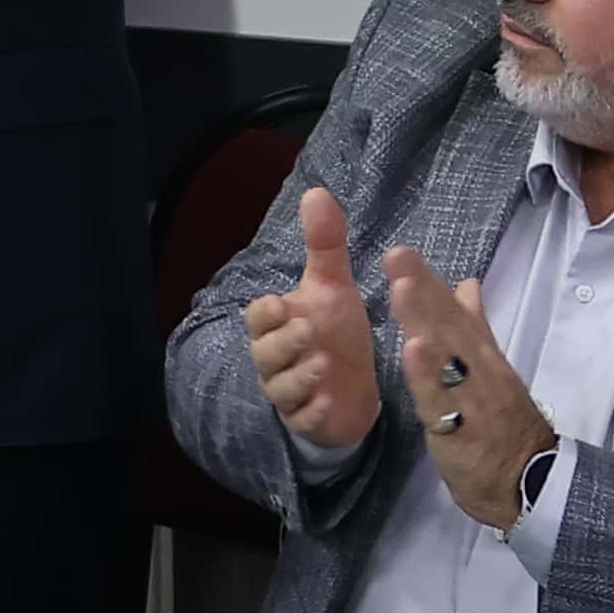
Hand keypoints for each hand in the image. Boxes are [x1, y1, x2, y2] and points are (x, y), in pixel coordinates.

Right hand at [242, 188, 380, 451]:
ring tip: (323, 364)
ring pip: (281, 388)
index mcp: (277, 325)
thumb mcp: (333, 286)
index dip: (267, 313)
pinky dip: (314, 411)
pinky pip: (302, 420)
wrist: (354, 387)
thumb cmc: (335, 331)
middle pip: (265, 352)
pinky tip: (330, 401)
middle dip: (283, 342)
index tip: (282, 303)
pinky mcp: (308, 421)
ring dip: (299, 377)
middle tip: (307, 329)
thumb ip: (324, 244)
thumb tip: (316, 191)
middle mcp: (275, 360)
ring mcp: (289, 393)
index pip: (258, 317)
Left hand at [383, 244, 556, 531]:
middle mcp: (478, 372)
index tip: (403, 252)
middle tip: (398, 255)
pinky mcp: (460, 432)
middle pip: (449, 327)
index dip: (429, 283)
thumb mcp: (491, 371)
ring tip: (402, 288)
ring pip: (446, 357)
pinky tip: (412, 349)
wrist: (531, 483)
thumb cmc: (504, 426)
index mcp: (482, 357)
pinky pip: (443, 402)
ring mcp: (471, 400)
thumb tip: (466, 284)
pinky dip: (428, 376)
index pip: (455, 314)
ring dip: (425, 322)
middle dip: (423, 291)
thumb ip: (476, 328)